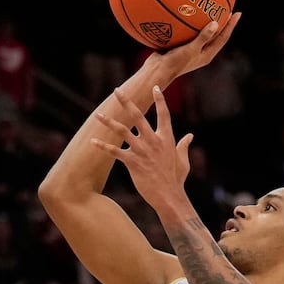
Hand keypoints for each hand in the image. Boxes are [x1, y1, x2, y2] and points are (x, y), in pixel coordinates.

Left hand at [92, 86, 191, 213]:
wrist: (168, 196)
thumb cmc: (176, 179)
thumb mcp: (182, 160)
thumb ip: (184, 146)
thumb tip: (190, 136)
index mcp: (166, 138)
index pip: (164, 114)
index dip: (160, 100)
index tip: (155, 87)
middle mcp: (153, 141)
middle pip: (138, 116)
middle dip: (127, 102)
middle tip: (117, 90)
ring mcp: (142, 151)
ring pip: (123, 131)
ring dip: (109, 122)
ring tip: (98, 114)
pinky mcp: (132, 162)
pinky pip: (115, 151)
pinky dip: (103, 146)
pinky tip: (93, 141)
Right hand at [155, 14, 242, 79]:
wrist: (156, 71)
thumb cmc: (174, 63)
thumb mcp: (190, 50)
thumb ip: (203, 37)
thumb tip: (216, 23)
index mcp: (207, 54)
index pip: (223, 38)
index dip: (231, 25)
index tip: (238, 12)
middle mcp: (201, 52)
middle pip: (216, 34)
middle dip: (222, 22)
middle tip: (227, 8)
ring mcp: (190, 49)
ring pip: (202, 32)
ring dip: (206, 20)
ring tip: (209, 7)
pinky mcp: (180, 45)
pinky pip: (188, 31)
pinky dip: (189, 22)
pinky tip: (186, 11)